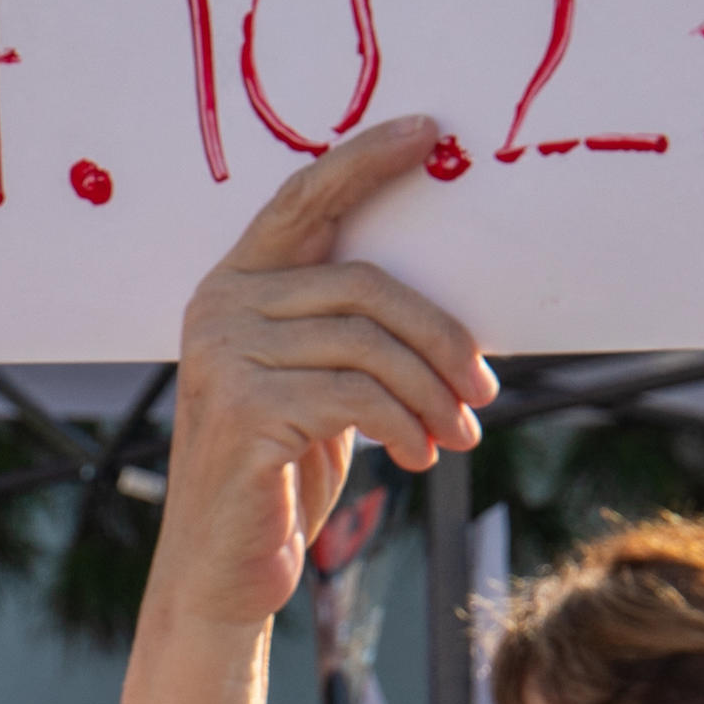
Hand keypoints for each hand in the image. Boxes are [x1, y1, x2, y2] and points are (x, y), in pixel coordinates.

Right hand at [151, 121, 493, 627]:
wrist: (223, 570)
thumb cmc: (282, 475)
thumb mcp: (317, 389)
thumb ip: (349, 335)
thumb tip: (452, 318)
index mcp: (235, 286)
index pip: (304, 200)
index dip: (365, 160)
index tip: (430, 133)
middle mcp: (219, 306)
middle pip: (364, 284)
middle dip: (441, 335)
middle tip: (484, 388)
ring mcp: (223, 355)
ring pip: (369, 343)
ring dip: (432, 393)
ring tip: (457, 435)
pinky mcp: (242, 408)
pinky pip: (357, 395)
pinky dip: (405, 424)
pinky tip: (417, 456)